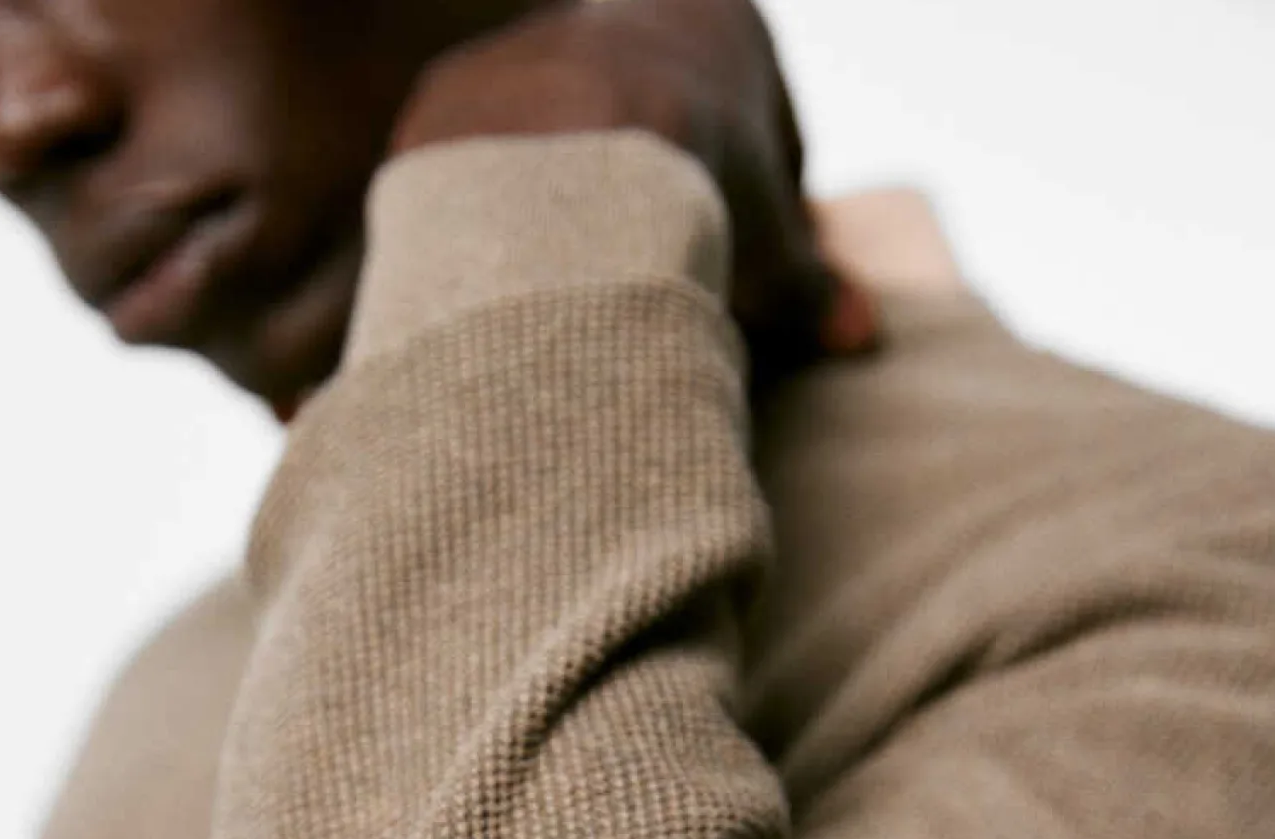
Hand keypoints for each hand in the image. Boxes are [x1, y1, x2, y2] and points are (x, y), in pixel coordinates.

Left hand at [389, 0, 878, 389]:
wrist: (551, 191)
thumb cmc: (693, 203)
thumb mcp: (771, 254)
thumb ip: (813, 287)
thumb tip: (860, 334)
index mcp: (721, 13)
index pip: (763, 121)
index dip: (765, 208)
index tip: (753, 275)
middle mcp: (617, 7)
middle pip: (659, 126)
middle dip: (667, 203)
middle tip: (672, 291)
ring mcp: (528, 47)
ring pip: (573, 144)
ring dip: (585, 213)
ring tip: (594, 301)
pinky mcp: (449, 103)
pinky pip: (491, 175)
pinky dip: (510, 225)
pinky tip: (521, 287)